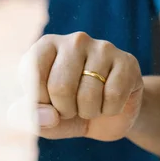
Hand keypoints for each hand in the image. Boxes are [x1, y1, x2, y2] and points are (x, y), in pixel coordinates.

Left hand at [21, 32, 143, 140]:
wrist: (110, 118)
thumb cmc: (70, 112)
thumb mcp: (45, 119)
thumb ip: (33, 119)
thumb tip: (48, 116)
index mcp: (45, 46)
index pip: (32, 76)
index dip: (40, 101)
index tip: (49, 102)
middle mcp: (74, 41)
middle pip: (60, 87)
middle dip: (65, 110)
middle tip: (72, 108)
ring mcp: (103, 48)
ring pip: (88, 95)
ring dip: (88, 112)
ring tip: (92, 105)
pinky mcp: (127, 61)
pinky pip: (113, 96)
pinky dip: (109, 110)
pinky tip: (110, 102)